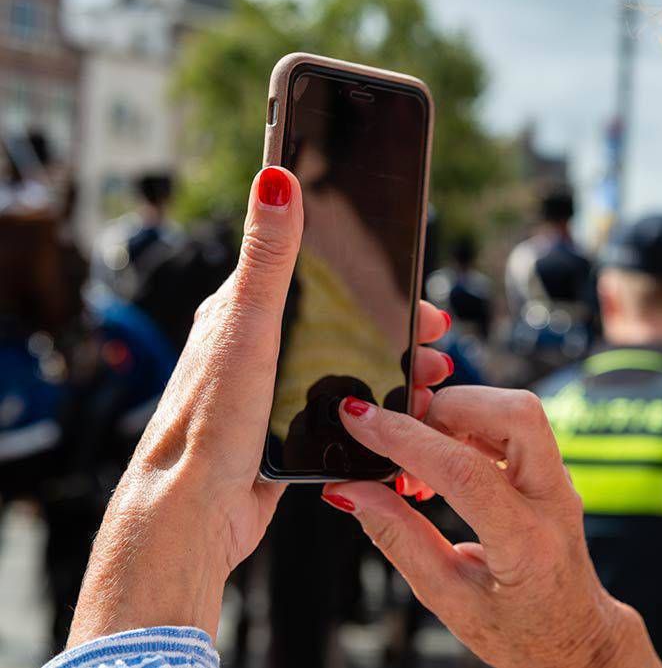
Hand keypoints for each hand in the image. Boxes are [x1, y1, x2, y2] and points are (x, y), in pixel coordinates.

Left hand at [68, 166, 453, 645]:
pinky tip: (401, 421)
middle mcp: (255, 347)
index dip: (371, 279)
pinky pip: (342, 409)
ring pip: (346, 366)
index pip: (314, 272)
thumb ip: (269, 257)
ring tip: (430, 385)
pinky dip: (378, 409)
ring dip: (394, 371)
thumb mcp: (248, 327)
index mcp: (241, 311)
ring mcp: (271, 391)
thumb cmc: (210, 422)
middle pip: (341, 322)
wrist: (192, 515)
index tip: (415, 289)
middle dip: (396, 330)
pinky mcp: (285, 432)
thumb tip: (277, 178)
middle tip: (434, 344)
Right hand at [324, 387, 661, 667]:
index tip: (358, 417)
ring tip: (421, 461)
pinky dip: (471, 427)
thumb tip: (351, 490)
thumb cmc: (520, 630)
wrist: (576, 638)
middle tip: (402, 435)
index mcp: (527, 544)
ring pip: (518, 409)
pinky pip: (516, 424)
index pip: (465, 471)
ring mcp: (561, 481)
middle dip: (447, 407)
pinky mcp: (554, 471)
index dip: (405, 439)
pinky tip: (445, 461)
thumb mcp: (449, 600)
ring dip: (458, 416)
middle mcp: (554, 501)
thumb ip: (399, 540)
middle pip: (515, 413)